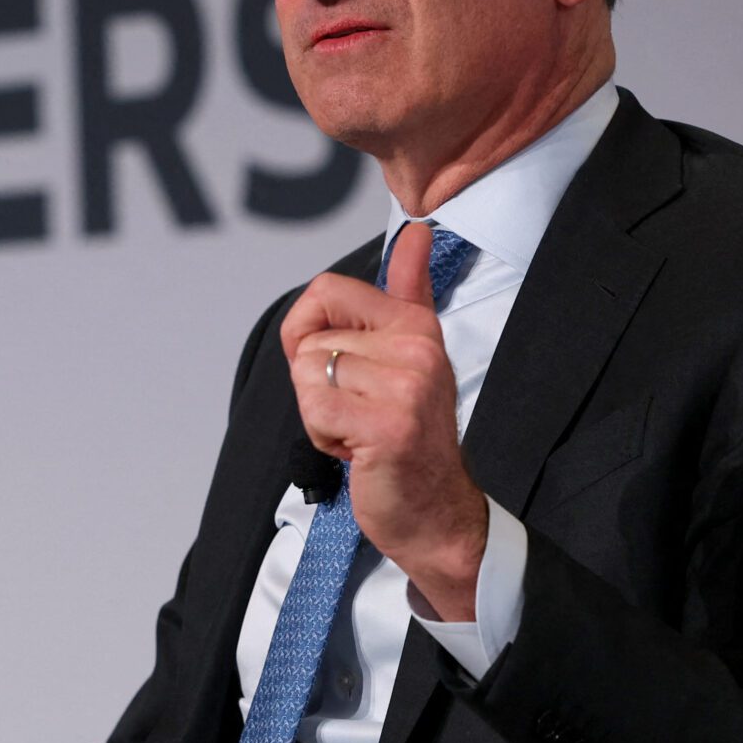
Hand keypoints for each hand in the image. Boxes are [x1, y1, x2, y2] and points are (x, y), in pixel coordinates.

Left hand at [278, 224, 486, 618]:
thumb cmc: (410, 436)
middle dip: (317, 384)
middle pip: (310, 340)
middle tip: (360, 411)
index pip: (326, 290)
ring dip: (321, 413)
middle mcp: (417, 348)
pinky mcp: (388, 425)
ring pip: (308, 374)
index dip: (308, 330)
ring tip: (360, 430)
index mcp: (416, 325)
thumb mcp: (410, 356)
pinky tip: (357, 448)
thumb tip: (417, 231)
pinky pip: (314, 408)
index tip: (336, 364)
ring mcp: (406, 386)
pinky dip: (322, 435)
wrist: (435, 511)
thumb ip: (408, 292)